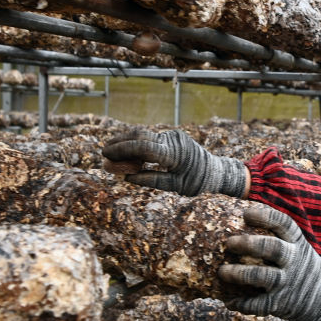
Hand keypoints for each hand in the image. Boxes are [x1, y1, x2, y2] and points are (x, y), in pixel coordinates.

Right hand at [101, 129, 246, 196]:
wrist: (217, 172)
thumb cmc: (198, 183)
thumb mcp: (175, 186)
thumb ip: (151, 180)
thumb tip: (127, 177)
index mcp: (173, 153)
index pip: (142, 146)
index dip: (122, 149)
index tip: (106, 154)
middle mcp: (172, 140)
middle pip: (140, 136)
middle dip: (120, 143)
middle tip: (103, 152)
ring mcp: (173, 136)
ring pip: (144, 134)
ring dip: (126, 140)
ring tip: (110, 149)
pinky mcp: (172, 137)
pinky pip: (151, 137)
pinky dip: (137, 142)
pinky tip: (125, 149)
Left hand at [220, 204, 320, 320]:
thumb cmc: (304, 269)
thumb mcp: (300, 250)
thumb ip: (280, 240)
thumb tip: (242, 221)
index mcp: (298, 244)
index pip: (284, 224)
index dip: (266, 217)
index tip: (246, 214)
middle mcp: (294, 261)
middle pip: (271, 248)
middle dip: (248, 244)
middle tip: (229, 243)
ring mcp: (288, 283)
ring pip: (262, 276)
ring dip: (239, 274)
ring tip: (222, 271)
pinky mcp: (282, 303)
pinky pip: (259, 304)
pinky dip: (242, 304)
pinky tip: (230, 302)